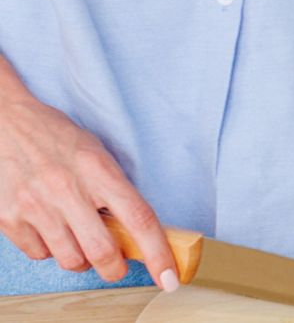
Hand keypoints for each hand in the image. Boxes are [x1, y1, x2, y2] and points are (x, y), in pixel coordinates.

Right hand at [0, 93, 177, 289]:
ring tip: (77, 236)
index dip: (158, 254)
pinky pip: (39, 254)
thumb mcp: (97, 155)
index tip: (169, 278)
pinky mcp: (8, 218)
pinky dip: (49, 250)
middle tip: (115, 265)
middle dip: (114, 268)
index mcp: (99, 170)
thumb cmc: (58, 138)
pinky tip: (49, 227)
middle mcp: (67, 189)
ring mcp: (35, 205)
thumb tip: (138, 232)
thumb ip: (116, 191)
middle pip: (103, 252)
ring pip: (71, 260)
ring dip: (80, 258)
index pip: (139, 219)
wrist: (6, 123)